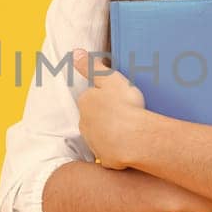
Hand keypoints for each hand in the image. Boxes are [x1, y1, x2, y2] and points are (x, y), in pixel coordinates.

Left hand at [72, 47, 147, 169]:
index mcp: (85, 102)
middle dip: (107, 114)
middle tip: (127, 112)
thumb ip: (92, 66)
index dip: (107, 95)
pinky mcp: (105, 158)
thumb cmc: (125, 106)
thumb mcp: (110, 78)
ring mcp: (94, 142)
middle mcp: (84, 123)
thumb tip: (76, 53)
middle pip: (95, 116)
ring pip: (102, 134)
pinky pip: (111, 151)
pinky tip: (130, 145)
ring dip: (112, 131)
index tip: (120, 96)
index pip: (92, 95)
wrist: (136, 139)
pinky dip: (118, 149)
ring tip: (130, 128)